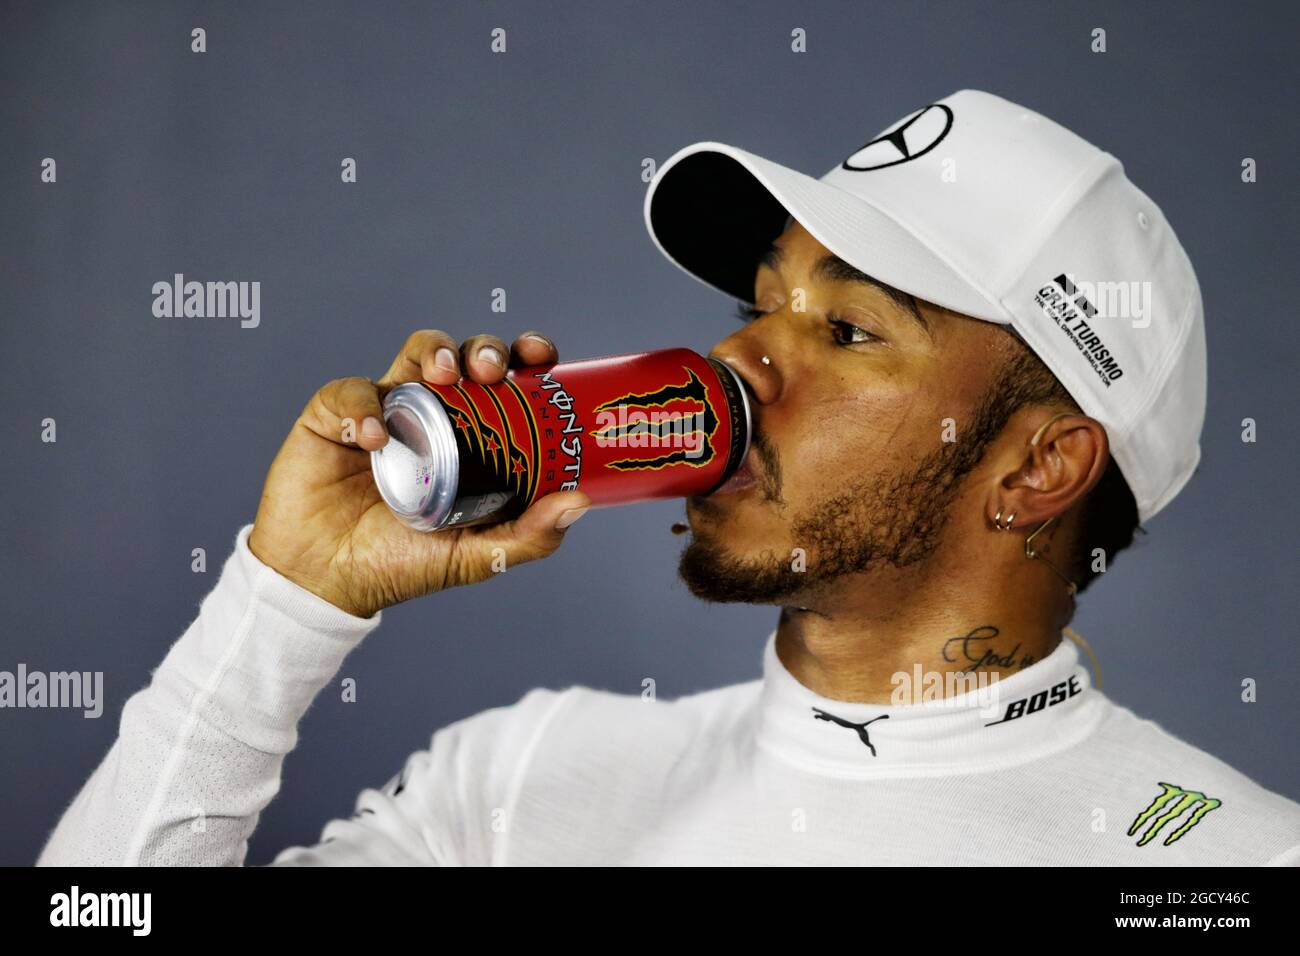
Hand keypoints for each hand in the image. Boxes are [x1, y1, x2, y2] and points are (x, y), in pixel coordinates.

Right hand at [247, 330, 592, 616]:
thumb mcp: (476, 555)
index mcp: (474, 436)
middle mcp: (434, 413)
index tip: (542, 358)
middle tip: (489, 371)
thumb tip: (579, 501)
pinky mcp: (334, 415)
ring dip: (436, 349)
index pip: (508, 383)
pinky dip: (365, 408)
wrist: (327, 581)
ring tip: (444, 374)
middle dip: (483, 349)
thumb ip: (528, 535)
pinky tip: (374, 440)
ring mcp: (386, 408)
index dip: (527, 358)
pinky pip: (352, 392)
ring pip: (417, 353)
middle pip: (467, 356)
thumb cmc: (403, 563)